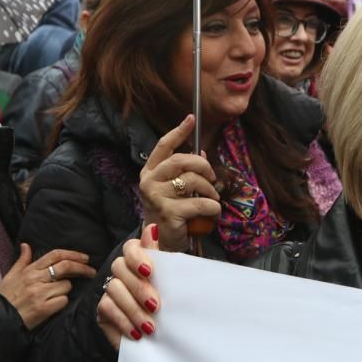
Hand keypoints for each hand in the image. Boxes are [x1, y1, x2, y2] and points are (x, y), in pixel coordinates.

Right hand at [0, 245, 94, 329]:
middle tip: (91, 272)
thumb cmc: (6, 296)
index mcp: (30, 270)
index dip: (73, 254)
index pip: (55, 255)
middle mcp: (36, 279)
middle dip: (82, 268)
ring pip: (66, 286)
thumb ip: (22, 260)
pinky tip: (53, 306)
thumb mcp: (11, 275)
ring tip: (55, 296)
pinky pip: (63, 301)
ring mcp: (40, 293)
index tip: (85, 258)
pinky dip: (61, 303)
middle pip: (65, 267)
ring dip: (65, 290)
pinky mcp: (44, 308)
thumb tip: (26, 245)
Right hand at [97, 224, 160, 349]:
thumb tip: (153, 228)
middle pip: (120, 266)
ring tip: (150, 327)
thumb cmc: (166, 308)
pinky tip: (136, 333)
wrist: (161, 340)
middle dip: (138, 287)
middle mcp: (122, 270)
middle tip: (156, 306)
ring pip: (114, 288)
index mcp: (140, 260)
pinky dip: (123, 321)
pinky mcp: (103, 308)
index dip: (137, 256)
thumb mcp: (169, 285)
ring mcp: (110, 288)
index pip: (131, 247)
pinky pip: (107, 308)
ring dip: (134, 309)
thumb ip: (161, 259)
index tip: (149, 272)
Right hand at [139, 115, 220, 251]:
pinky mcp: (168, 212)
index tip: (191, 118)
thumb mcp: (176, 188)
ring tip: (212, 199)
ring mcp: (156, 197)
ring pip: (192, 180)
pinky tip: (213, 212)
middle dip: (203, 166)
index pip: (164, 146)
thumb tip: (202, 151)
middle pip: (181, 160)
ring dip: (209, 189)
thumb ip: (185, 170)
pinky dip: (212, 207)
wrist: (162, 243)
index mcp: (150, 171)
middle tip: (212, 178)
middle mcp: (149, 181)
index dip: (178, 131)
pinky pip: (199, 203)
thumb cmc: (171, 212)